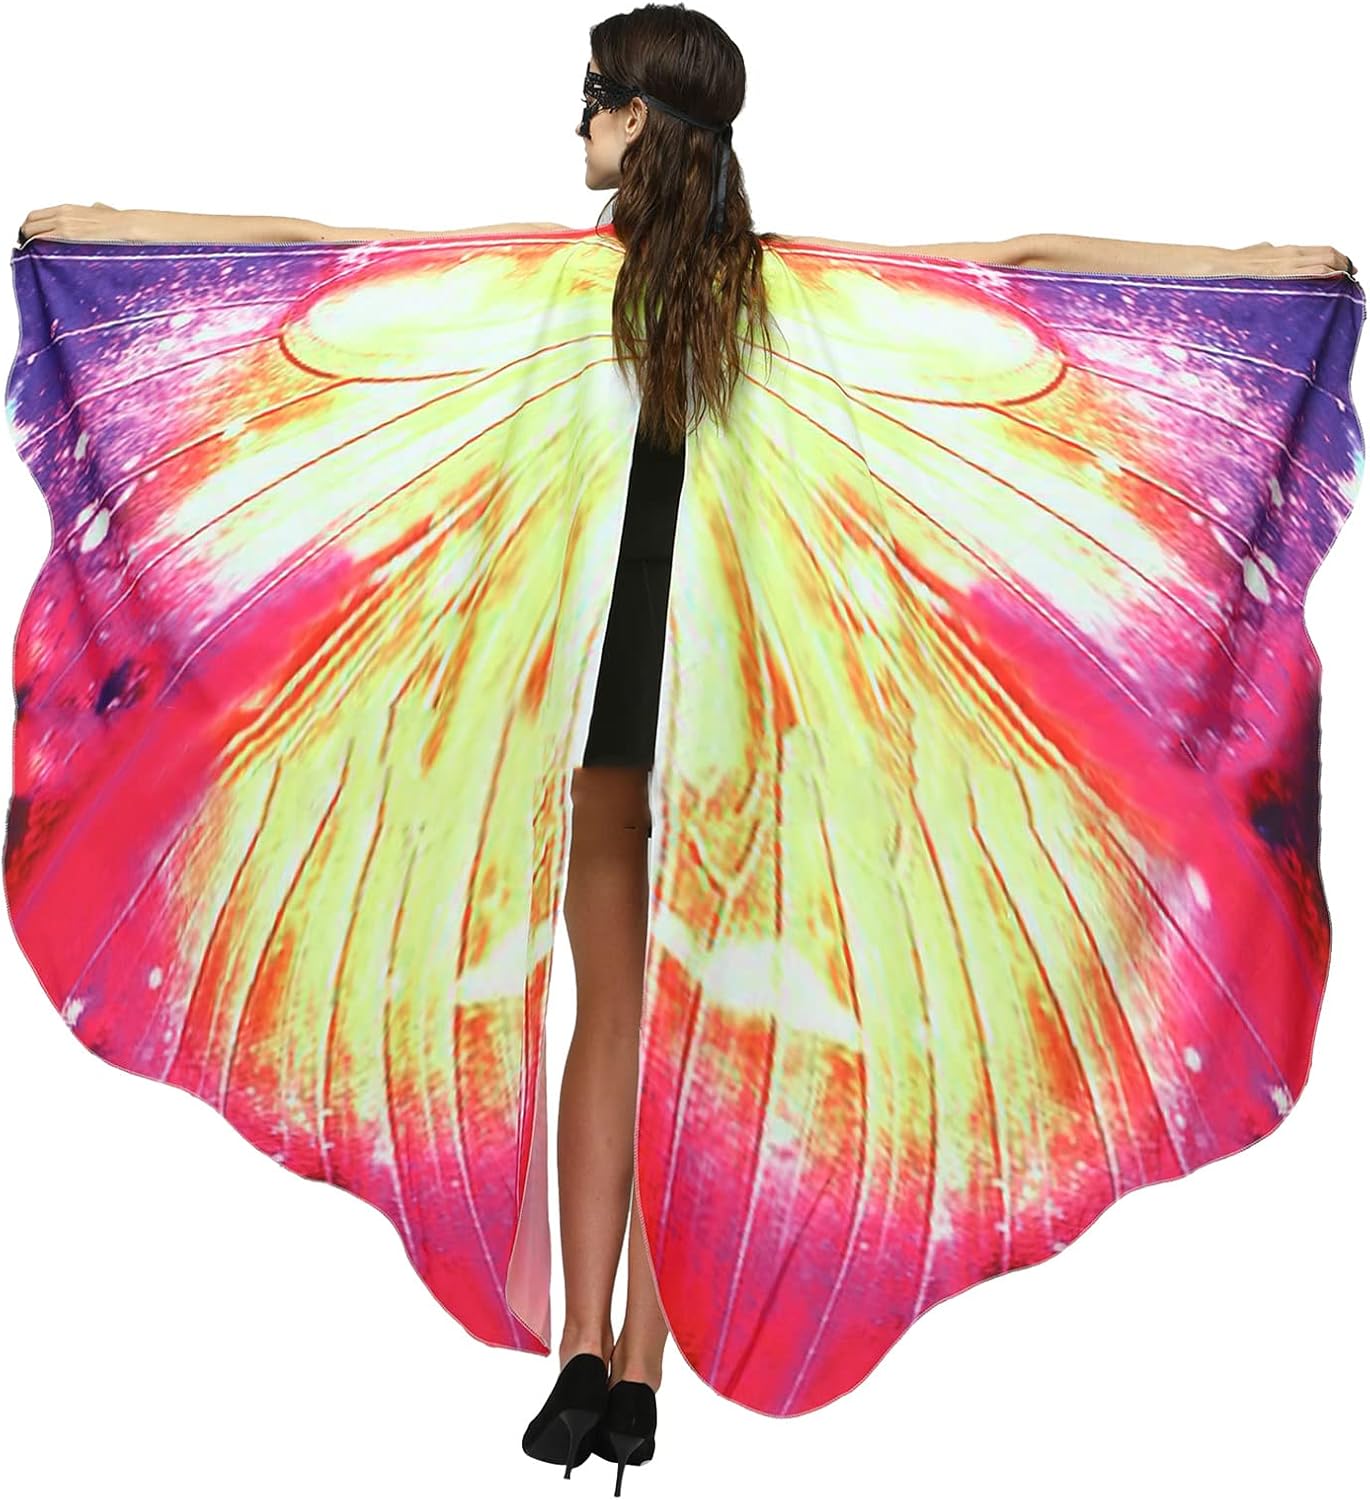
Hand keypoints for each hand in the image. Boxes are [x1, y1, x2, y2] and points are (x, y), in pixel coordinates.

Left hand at [17, 202, 137, 244]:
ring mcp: (63, 226)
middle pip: (30, 224)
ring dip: (31, 243)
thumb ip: (94, 210)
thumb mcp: (101, 211)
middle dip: (27, 235)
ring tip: (34, 253)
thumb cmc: (117, 222)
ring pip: (34, 233)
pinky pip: (44, 241)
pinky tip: (42, 255)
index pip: (36, 215)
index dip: (30, 226)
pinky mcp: (68, 237)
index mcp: (66, 209)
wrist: (125, 226)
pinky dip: (39, 248)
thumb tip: (96, 209)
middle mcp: (61, 215)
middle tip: (30, 246)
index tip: (31, 235)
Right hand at [1223, 242, 1354, 278]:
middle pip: (1330, 256)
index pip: (1324, 251)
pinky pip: (1310, 276)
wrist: (1216, 268)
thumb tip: (1268, 250)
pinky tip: (1331, 287)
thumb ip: (1266, 253)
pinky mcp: (1281, 277)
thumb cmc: (1232, 266)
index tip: (1348, 268)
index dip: (1341, 258)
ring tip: (1344, 285)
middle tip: (1351, 278)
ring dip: (1338, 274)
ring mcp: (1287, 267)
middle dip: (1345, 266)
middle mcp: (1291, 255)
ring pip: (1324, 265)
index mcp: (1287, 251)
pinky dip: (1325, 279)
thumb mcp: (1255, 253)